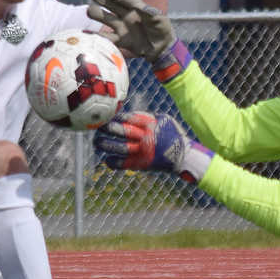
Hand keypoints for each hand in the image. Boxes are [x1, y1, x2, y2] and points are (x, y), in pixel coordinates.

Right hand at [88, 0, 175, 62]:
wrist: (162, 49)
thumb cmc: (161, 30)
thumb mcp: (157, 18)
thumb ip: (146, 11)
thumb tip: (135, 5)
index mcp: (135, 6)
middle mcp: (125, 14)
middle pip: (109, 3)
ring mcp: (121, 27)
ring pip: (105, 18)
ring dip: (97, 14)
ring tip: (90, 11)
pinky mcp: (120, 41)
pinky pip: (107, 38)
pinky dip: (98, 36)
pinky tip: (88, 33)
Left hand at [94, 111, 211, 182]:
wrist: (182, 156)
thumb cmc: (172, 135)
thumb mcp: (164, 120)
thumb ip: (147, 117)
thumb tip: (129, 114)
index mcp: (150, 125)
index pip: (128, 119)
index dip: (115, 117)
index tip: (107, 116)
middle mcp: (145, 138)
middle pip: (121, 132)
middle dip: (107, 129)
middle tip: (98, 127)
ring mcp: (142, 152)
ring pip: (119, 148)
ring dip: (105, 145)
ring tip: (97, 142)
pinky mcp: (140, 164)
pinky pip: (122, 164)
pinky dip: (112, 162)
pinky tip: (107, 158)